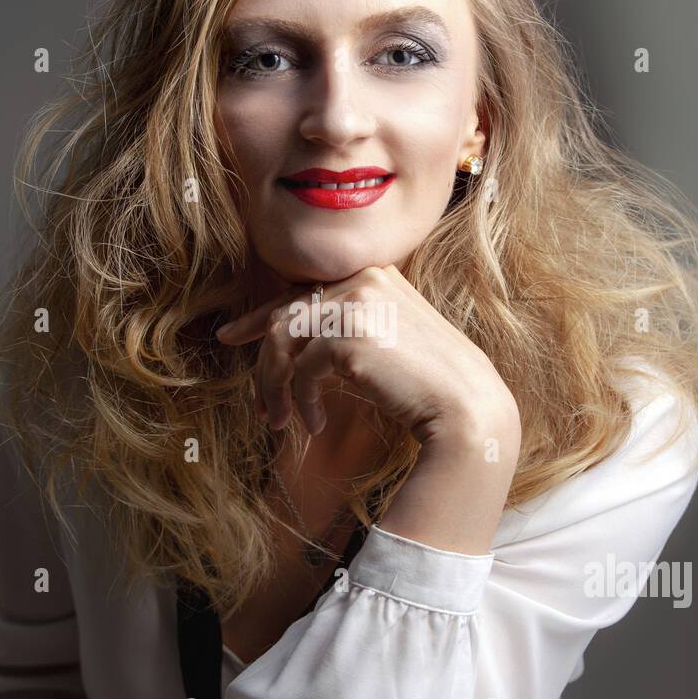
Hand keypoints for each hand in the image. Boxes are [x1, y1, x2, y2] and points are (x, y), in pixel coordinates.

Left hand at [215, 264, 518, 449]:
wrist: (465, 406)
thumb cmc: (427, 383)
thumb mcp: (384, 339)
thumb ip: (345, 325)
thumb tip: (289, 338)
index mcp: (372, 273)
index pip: (302, 291)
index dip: (261, 315)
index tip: (232, 335)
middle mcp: (361, 278)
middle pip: (285, 315)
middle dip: (262, 361)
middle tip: (260, 403)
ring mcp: (355, 303)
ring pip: (283, 341)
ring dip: (274, 387)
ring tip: (281, 421)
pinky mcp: (348, 336)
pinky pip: (300, 370)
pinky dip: (300, 402)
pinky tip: (315, 425)